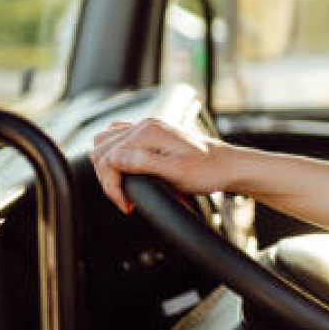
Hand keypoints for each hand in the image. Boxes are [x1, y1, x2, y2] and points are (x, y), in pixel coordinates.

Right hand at [89, 118, 226, 213]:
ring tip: (124, 189)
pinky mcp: (151, 134)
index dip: (112, 185)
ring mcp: (147, 128)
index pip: (108, 157)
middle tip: (125, 200)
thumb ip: (143, 164)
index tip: (126, 203)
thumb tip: (113, 159)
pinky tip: (125, 172)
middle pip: (102, 149)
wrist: (226, 165)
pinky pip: (118, 139)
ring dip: (107, 167)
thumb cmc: (207, 170)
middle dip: (108, 178)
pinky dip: (115, 156)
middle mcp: (145, 125)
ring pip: (105, 143)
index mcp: (148, 132)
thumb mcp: (176, 172)